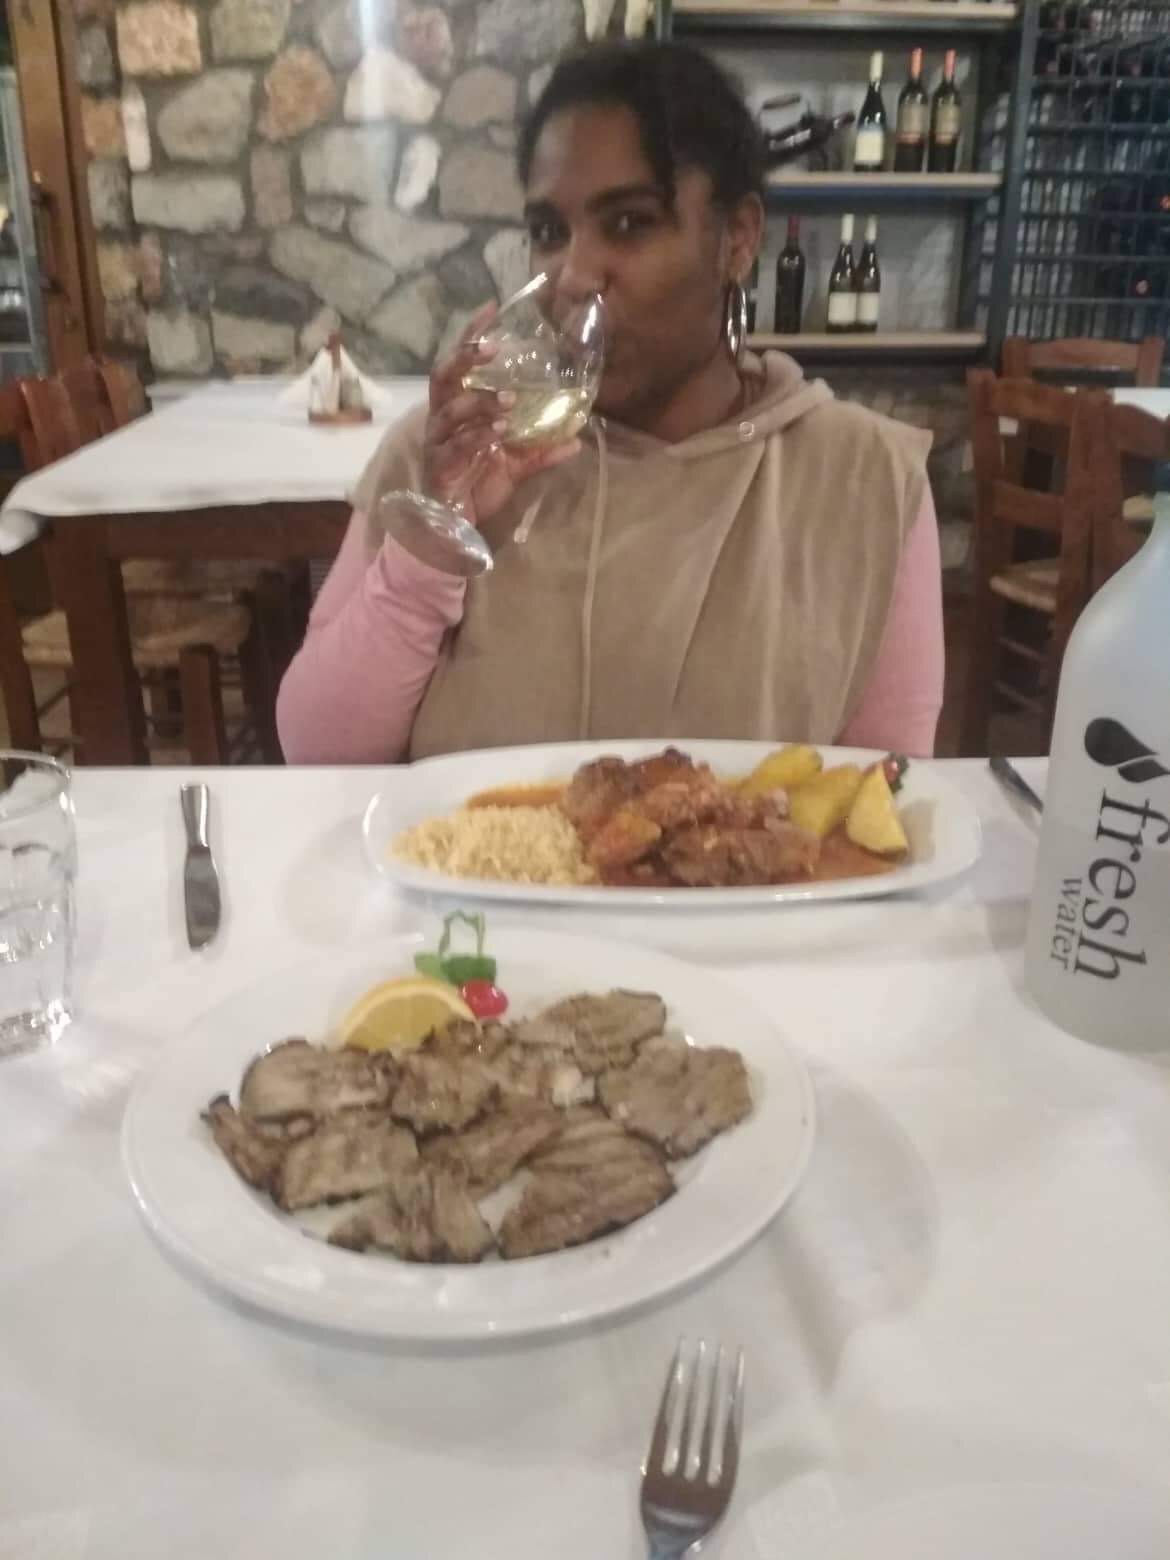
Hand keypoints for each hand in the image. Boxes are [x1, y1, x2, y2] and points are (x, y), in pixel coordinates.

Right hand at [422, 302, 581, 527]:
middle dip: (465, 360)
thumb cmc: (478, 486)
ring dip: (480, 401)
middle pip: (443, 377)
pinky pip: (456, 445)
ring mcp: (437, 442)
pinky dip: (477, 435)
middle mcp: (441, 419)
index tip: (493, 308)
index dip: (472, 336)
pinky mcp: (439, 466)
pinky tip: (498, 431)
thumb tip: (577, 439)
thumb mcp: (516, 465)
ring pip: (450, 410)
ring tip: (509, 400)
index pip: (459, 364)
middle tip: (493, 350)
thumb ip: (541, 450)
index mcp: (456, 409)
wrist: (456, 527)